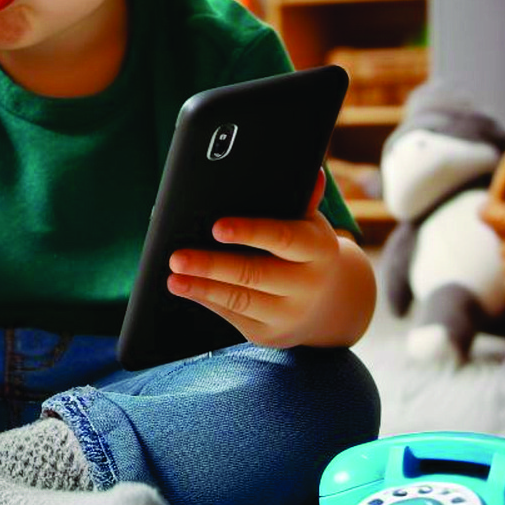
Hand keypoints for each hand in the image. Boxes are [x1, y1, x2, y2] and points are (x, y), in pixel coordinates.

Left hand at [166, 169, 341, 348]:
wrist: (332, 302)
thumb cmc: (306, 250)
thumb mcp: (309, 223)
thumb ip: (301, 199)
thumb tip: (309, 171)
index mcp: (318, 249)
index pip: (283, 238)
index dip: (250, 232)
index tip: (217, 227)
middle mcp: (307, 284)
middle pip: (254, 273)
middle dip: (212, 265)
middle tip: (177, 257)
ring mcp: (289, 313)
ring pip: (240, 300)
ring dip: (202, 288)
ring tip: (173, 277)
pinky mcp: (269, 333)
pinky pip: (233, 316)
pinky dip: (206, 300)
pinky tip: (185, 288)